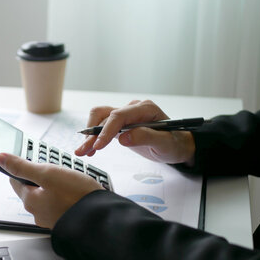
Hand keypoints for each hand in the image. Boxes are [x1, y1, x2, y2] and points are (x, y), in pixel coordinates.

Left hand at [0, 153, 102, 228]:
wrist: (102, 219)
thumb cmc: (77, 197)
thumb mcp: (48, 173)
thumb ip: (23, 166)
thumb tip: (0, 159)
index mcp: (30, 200)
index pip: (16, 180)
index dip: (25, 168)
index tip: (36, 162)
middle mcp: (38, 212)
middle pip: (33, 188)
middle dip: (43, 177)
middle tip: (58, 171)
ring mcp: (52, 218)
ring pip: (48, 196)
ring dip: (56, 186)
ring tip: (71, 180)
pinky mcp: (65, 220)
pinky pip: (61, 204)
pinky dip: (66, 196)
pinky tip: (77, 192)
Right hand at [75, 100, 195, 164]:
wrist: (177, 145)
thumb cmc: (174, 143)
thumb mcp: (164, 143)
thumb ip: (145, 137)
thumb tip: (124, 138)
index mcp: (145, 108)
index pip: (119, 116)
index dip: (106, 131)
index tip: (98, 145)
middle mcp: (133, 108)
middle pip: (105, 116)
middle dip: (93, 134)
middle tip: (83, 150)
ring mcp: (126, 115)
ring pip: (100, 119)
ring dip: (90, 134)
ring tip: (83, 150)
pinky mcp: (121, 123)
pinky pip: (103, 126)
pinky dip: (95, 137)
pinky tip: (90, 149)